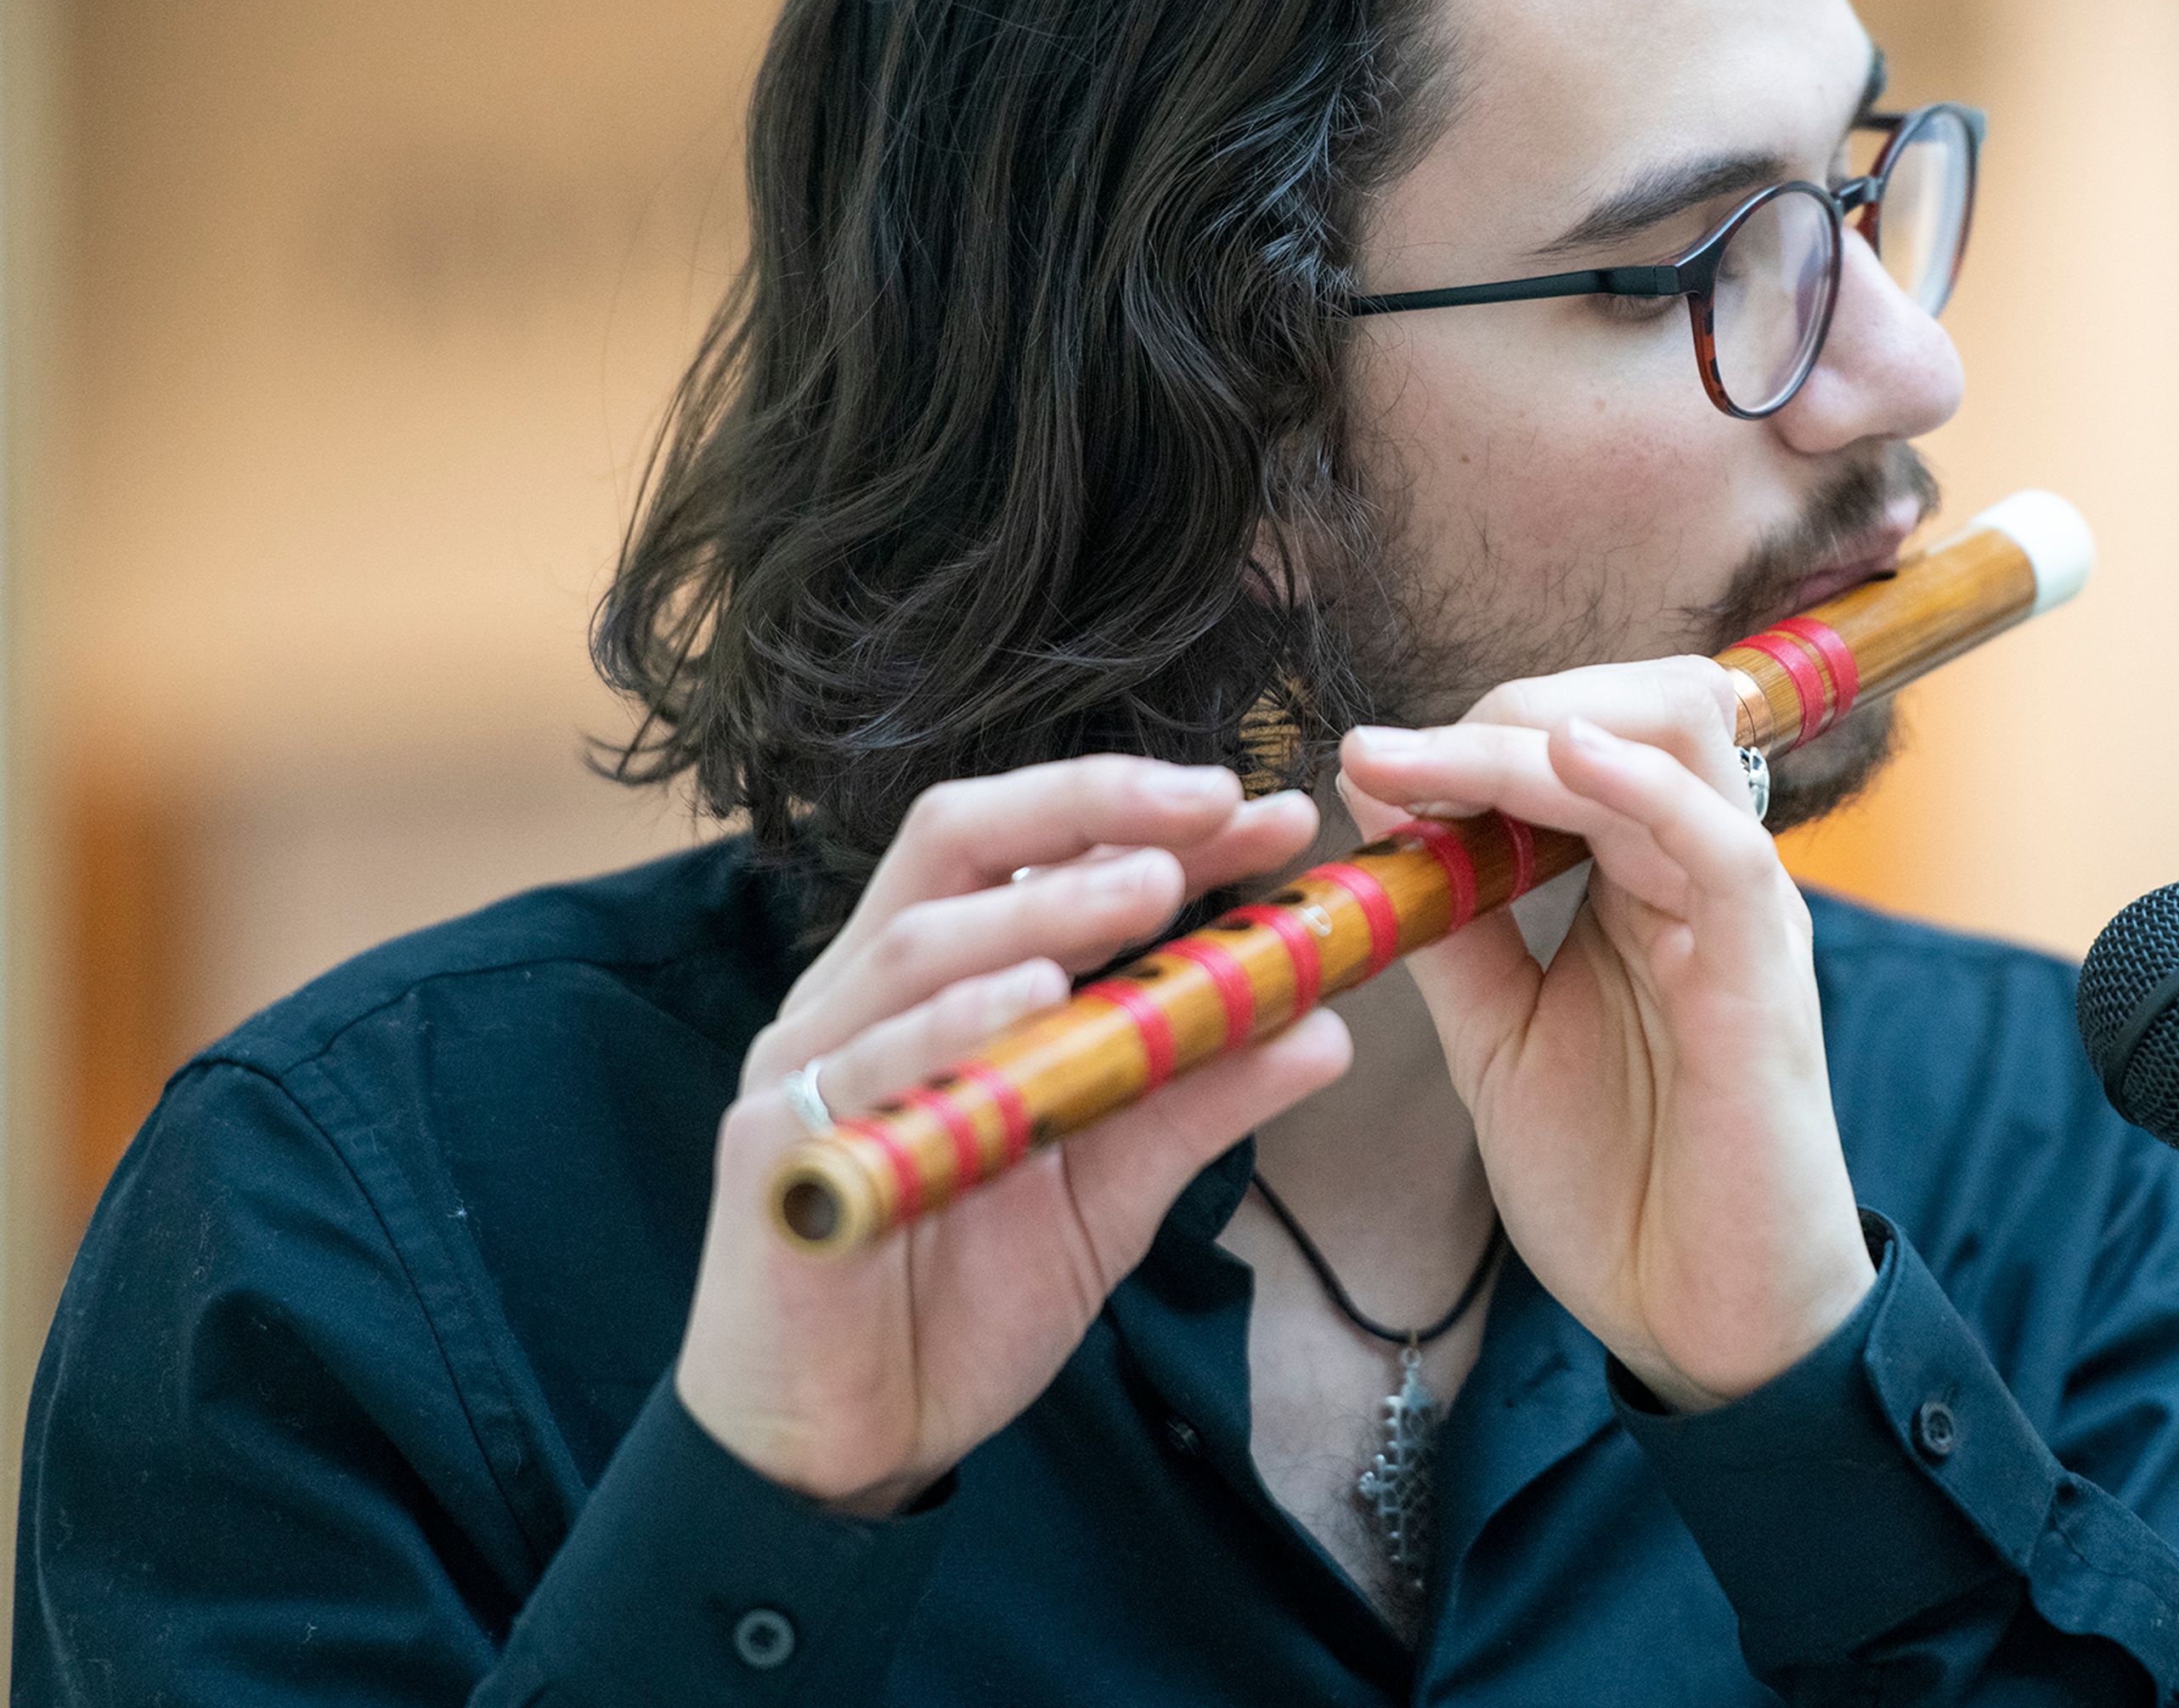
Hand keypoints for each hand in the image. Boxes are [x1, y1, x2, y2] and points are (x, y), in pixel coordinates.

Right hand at [675, 758, 1350, 1514]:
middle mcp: (862, 998)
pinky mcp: (773, 1151)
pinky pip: (861, 1067)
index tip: (1266, 813)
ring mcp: (811, 1067)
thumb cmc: (963, 1296)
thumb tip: (1327, 1026)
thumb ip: (1198, 1098)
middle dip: (1092, 812)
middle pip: (957, 842)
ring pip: (919, 944)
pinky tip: (1030, 998)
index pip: (1033, 851)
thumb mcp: (1112, 1186)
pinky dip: (950, 1024)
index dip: (1144, 816)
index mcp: (936, 984)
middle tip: (1215, 811)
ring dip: (1042, 906)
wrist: (853, 1445)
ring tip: (1149, 889)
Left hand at [1336, 658, 1874, 1411]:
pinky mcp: (1766, 975)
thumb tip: (1376, 800)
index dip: (1473, 731)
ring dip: (1542, 730)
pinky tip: (1561, 762)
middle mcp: (1703, 875)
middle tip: (1394, 754)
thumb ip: (1450, 923)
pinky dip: (1640, 786)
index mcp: (1648, 882)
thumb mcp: (1497, 1037)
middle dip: (1508, 705)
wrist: (1704, 1328)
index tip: (1364, 759)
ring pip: (1676, 742)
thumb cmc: (1619, 1186)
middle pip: (1642, 704)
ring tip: (1437, 757)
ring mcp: (1743, 916)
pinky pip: (1720, 843)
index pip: (1583, 738)